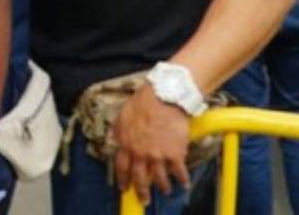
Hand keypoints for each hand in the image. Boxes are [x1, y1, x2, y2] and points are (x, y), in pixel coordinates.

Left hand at [112, 83, 190, 206]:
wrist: (164, 98)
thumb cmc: (143, 103)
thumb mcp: (122, 116)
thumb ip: (118, 131)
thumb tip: (115, 139)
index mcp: (126, 144)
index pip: (122, 168)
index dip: (123, 180)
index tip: (124, 188)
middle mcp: (140, 153)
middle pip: (140, 179)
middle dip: (142, 192)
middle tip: (144, 200)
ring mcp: (158, 156)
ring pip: (159, 179)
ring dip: (163, 187)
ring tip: (165, 190)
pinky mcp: (175, 154)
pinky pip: (179, 172)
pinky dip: (182, 180)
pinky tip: (184, 184)